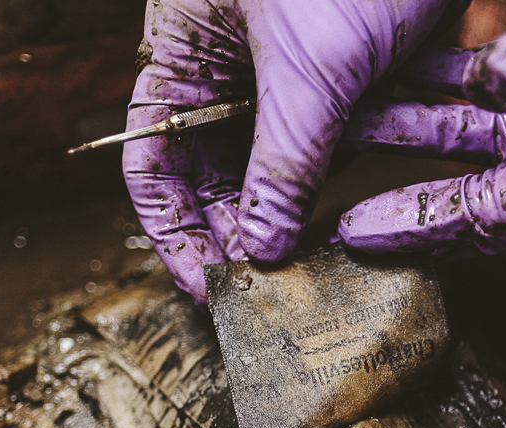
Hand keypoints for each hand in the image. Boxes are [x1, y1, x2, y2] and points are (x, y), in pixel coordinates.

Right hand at [122, 0, 461, 305]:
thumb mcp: (310, 71)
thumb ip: (282, 163)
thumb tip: (257, 249)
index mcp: (188, 52)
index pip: (154, 159)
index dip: (174, 229)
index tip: (209, 287)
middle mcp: (231, 72)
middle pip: (215, 176)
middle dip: (237, 235)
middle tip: (266, 296)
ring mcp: (290, 80)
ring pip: (276, 170)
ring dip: (290, 222)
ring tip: (308, 280)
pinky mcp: (348, 84)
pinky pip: (335, 149)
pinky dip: (341, 191)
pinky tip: (351, 234)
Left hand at [338, 0, 505, 255]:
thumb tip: (494, 83)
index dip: (429, 223)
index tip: (360, 231)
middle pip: (494, 192)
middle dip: (416, 196)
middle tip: (347, 205)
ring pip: (500, 143)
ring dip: (430, 136)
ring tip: (369, 126)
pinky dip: (469, 90)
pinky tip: (434, 76)